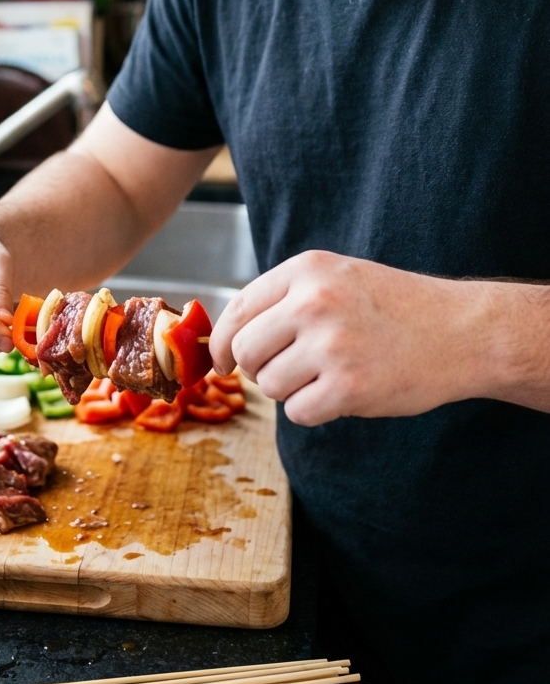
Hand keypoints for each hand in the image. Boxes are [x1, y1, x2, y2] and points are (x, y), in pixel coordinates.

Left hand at [211, 250, 490, 425]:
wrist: (461, 331)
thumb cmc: (394, 307)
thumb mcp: (337, 278)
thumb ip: (285, 299)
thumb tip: (225, 337)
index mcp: (307, 270)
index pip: (238, 308)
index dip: (221, 342)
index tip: (221, 361)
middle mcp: (314, 301)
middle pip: (245, 350)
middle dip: (258, 368)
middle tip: (289, 369)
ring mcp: (331, 344)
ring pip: (269, 385)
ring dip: (290, 390)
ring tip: (327, 375)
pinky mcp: (349, 386)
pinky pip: (297, 412)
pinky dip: (314, 410)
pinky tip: (343, 393)